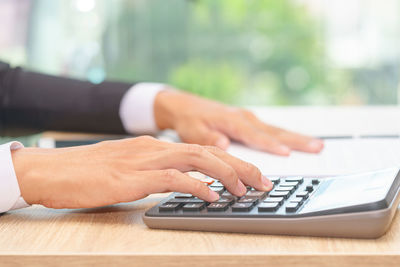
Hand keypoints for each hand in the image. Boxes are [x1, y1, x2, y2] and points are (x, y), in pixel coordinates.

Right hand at [11, 136, 271, 208]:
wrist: (54, 170)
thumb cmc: (90, 172)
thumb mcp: (130, 168)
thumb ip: (156, 172)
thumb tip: (182, 182)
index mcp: (156, 147)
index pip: (202, 149)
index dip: (230, 161)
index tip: (250, 175)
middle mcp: (155, 149)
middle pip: (208, 152)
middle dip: (240, 166)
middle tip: (263, 182)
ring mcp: (145, 161)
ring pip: (197, 160)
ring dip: (226, 174)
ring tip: (245, 189)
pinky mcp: (134, 177)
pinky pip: (173, 178)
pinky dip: (197, 186)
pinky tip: (211, 197)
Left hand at [154, 90, 323, 155]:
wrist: (185, 106)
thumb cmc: (189, 120)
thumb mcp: (192, 132)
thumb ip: (208, 138)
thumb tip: (224, 144)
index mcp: (232, 121)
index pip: (254, 135)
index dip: (270, 145)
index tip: (286, 153)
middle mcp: (244, 118)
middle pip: (274, 132)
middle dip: (296, 140)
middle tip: (317, 147)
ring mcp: (248, 119)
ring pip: (276, 130)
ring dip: (296, 138)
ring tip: (317, 145)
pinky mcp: (248, 121)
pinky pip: (270, 130)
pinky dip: (285, 136)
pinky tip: (296, 142)